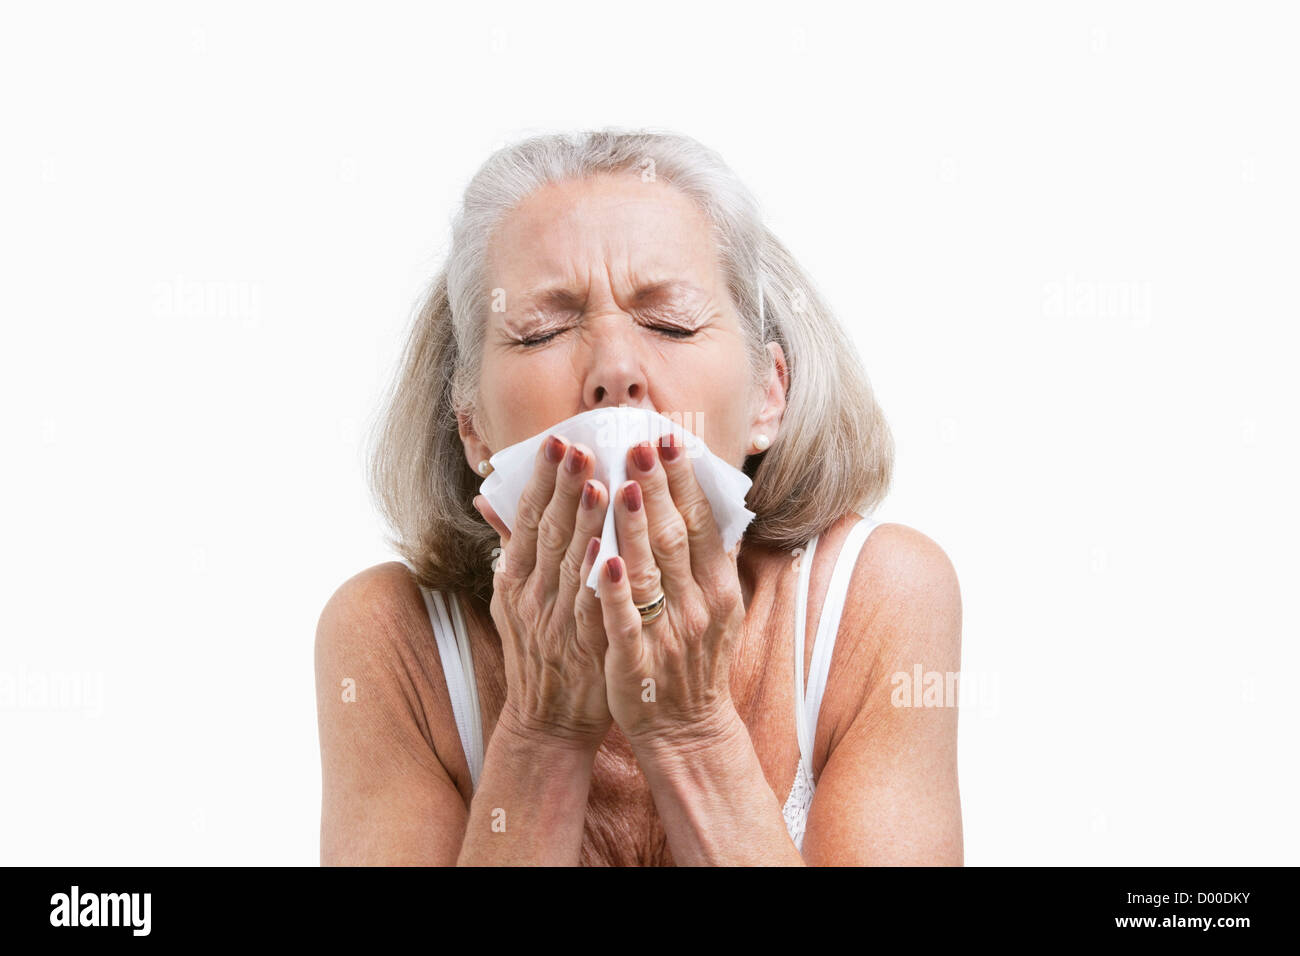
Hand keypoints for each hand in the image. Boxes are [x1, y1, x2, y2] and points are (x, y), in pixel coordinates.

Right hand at [474, 433, 611, 751]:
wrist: (548, 721)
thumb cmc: (540, 651)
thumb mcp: (513, 598)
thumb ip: (510, 547)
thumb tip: (490, 498)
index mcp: (516, 580)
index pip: (528, 520)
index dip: (543, 480)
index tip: (557, 441)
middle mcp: (531, 597)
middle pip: (549, 533)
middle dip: (565, 486)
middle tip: (582, 444)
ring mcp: (556, 622)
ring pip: (570, 564)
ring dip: (584, 522)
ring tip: (600, 481)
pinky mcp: (582, 648)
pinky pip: (589, 608)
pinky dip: (596, 578)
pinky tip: (610, 550)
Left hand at [595, 432, 746, 748]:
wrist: (684, 729)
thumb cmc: (694, 659)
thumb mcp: (717, 608)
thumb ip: (712, 559)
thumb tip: (716, 506)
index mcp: (716, 589)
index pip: (701, 524)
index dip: (685, 481)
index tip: (669, 440)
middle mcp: (696, 608)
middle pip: (675, 538)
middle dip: (658, 488)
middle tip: (640, 443)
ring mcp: (666, 634)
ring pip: (649, 571)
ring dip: (636, 526)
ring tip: (620, 482)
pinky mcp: (634, 660)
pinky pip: (623, 620)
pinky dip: (613, 590)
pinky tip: (602, 558)